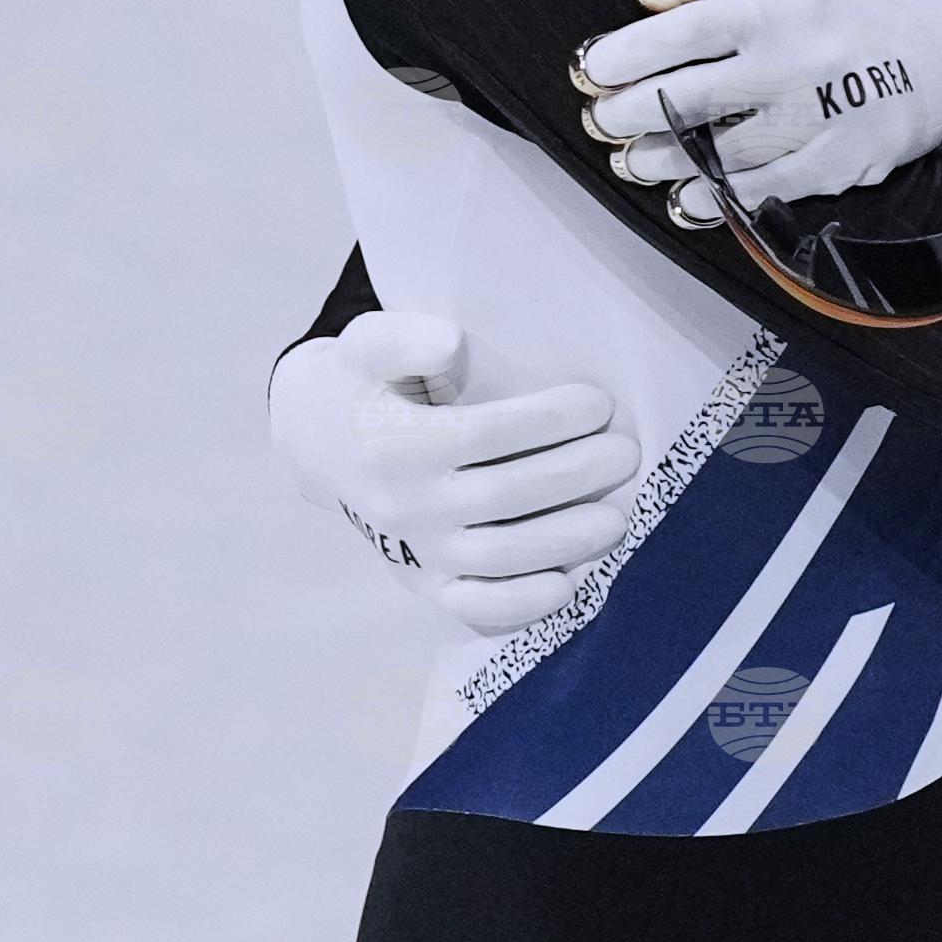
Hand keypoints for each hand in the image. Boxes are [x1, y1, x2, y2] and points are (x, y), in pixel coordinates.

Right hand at [268, 311, 640, 635]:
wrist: (318, 441)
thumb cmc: (362, 383)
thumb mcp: (369, 343)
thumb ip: (406, 338)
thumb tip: (449, 342)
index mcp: (397, 443)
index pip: (489, 434)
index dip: (551, 419)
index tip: (598, 403)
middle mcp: (406, 503)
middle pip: (508, 495)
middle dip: (578, 474)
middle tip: (624, 454)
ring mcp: (415, 549)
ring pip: (502, 555)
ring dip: (568, 539)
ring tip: (617, 516)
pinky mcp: (421, 581)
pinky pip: (475, 604)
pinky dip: (526, 602)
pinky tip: (571, 580)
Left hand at [573, 0, 941, 207]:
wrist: (939, 67)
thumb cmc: (852, 10)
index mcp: (781, 10)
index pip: (687, 31)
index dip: (628, 53)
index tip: (592, 68)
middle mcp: (794, 68)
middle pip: (688, 101)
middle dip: (629, 116)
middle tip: (602, 120)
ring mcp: (814, 125)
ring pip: (714, 154)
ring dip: (660, 162)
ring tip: (632, 158)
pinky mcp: (831, 170)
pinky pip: (756, 193)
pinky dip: (712, 197)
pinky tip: (684, 194)